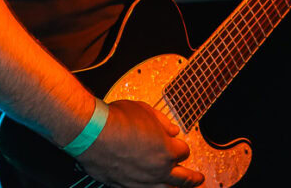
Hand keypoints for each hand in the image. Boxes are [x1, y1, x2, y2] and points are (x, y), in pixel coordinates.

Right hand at [77, 99, 204, 187]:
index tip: (177, 144)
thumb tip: (171, 129)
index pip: (183, 151)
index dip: (180, 146)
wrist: (92, 132)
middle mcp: (158, 169)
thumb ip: (161, 121)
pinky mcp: (125, 186)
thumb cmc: (115, 119)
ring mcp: (141, 181)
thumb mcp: (144, 110)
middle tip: (198, 179)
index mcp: (166, 149)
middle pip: (183, 178)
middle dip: (193, 178)